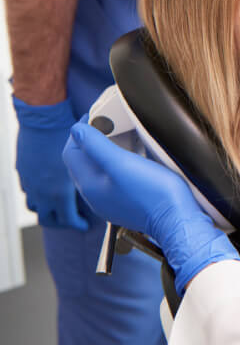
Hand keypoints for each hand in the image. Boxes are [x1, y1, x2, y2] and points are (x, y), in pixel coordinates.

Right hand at [12, 96, 88, 230]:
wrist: (42, 119)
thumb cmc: (69, 138)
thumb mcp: (87, 158)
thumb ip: (94, 171)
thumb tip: (111, 177)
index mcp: (59, 192)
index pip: (67, 219)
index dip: (77, 225)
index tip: (85, 225)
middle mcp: (42, 191)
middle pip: (46, 218)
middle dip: (59, 223)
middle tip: (70, 221)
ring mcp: (29, 182)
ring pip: (34, 205)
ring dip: (46, 209)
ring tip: (57, 206)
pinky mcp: (23, 171)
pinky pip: (28, 189)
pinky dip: (37, 193)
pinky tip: (46, 187)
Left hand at [62, 118, 239, 294]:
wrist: (177, 219)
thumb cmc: (152, 191)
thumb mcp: (122, 163)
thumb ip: (96, 146)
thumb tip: (76, 130)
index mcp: (89, 185)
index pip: (71, 152)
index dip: (80, 131)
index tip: (96, 115)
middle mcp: (95, 195)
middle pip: (83, 160)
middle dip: (92, 139)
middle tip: (109, 122)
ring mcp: (111, 201)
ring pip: (98, 169)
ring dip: (105, 150)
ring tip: (122, 136)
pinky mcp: (127, 203)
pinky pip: (113, 178)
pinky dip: (118, 163)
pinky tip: (133, 157)